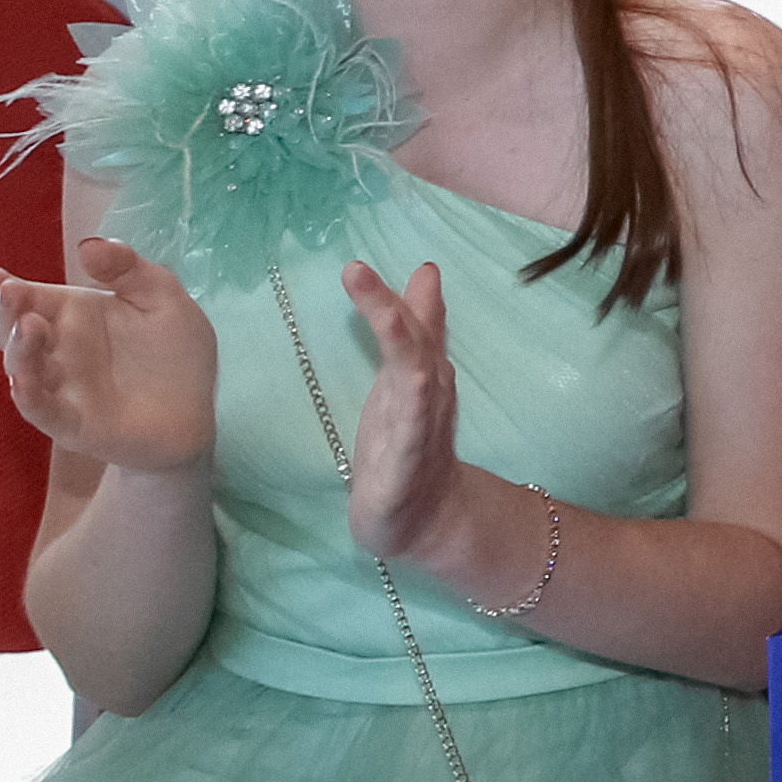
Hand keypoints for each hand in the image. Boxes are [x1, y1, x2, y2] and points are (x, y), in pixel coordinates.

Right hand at [0, 237, 218, 476]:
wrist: (194, 413)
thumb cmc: (173, 352)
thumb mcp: (161, 297)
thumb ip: (128, 269)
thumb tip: (87, 244)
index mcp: (70, 314)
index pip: (27, 296)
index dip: (1, 286)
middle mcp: (56, 348)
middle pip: (12, 328)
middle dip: (5, 311)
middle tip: (11, 293)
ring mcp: (59, 386)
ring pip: (23, 367)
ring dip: (20, 348)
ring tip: (29, 325)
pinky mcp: (72, 422)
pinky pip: (41, 409)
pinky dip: (29, 395)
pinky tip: (23, 380)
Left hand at [336, 258, 467, 564]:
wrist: (427, 518)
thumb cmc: (404, 446)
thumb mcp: (402, 381)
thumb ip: (412, 330)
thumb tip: (424, 274)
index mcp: (419, 372)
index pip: (412, 324)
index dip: (392, 293)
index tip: (360, 263)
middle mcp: (427, 390)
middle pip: (414, 341)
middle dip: (389, 305)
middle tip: (354, 269)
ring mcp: (421, 424)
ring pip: (415, 374)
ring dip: (398, 341)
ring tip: (377, 310)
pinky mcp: (410, 461)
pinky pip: (416, 428)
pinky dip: (417, 402)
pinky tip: (416, 381)